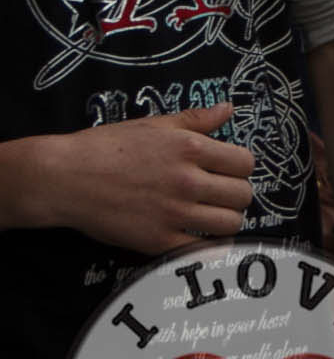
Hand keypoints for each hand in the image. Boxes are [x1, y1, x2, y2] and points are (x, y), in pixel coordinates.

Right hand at [35, 105, 255, 252]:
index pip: (246, 163)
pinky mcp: (158, 240)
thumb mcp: (153, 124)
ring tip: (211, 215)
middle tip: (220, 195)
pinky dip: (209, 246)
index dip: (240, 168)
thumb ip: (196, 119)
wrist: (63, 178)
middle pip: (243, 194)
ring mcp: (174, 212)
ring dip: (226, 219)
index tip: (228, 171)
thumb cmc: (104, 147)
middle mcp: (187, 181)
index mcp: (190, 149)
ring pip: (231, 223)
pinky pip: (204, 250)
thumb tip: (228, 109)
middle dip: (235, 194)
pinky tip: (201, 238)